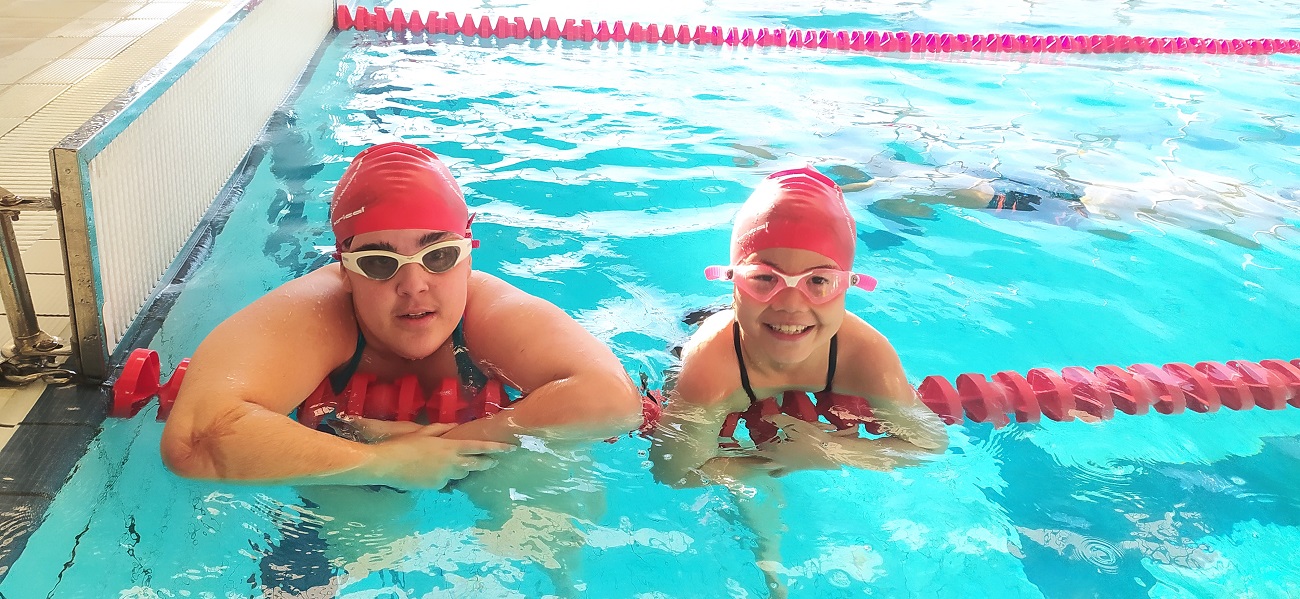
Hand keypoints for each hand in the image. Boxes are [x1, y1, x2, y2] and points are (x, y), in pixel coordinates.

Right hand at [356, 418, 515, 488]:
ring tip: (454, 463)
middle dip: (486, 463)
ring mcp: (444, 477)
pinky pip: (445, 481)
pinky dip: (443, 476)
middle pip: (476, 464)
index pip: (480, 447)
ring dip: (462, 468)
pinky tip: (430, 471)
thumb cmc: (403, 445)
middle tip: (493, 462)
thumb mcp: (422, 432)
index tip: (511, 448)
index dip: (497, 448)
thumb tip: (455, 427)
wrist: (385, 465)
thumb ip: (441, 429)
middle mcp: (451, 463)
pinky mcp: (435, 487)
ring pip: (461, 473)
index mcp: (450, 447)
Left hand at [750, 414, 843, 475]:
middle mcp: (780, 461)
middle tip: (743, 462)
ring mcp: (789, 467)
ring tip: (759, 466)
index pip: (757, 451)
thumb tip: (764, 418)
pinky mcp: (797, 468)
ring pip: (773, 470)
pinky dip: (778, 470)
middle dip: (751, 463)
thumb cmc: (811, 437)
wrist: (830, 451)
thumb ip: (777, 421)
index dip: (746, 450)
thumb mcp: (794, 424)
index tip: (737, 451)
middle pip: (761, 464)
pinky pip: (783, 471)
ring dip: (765, 468)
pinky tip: (777, 467)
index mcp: (776, 451)